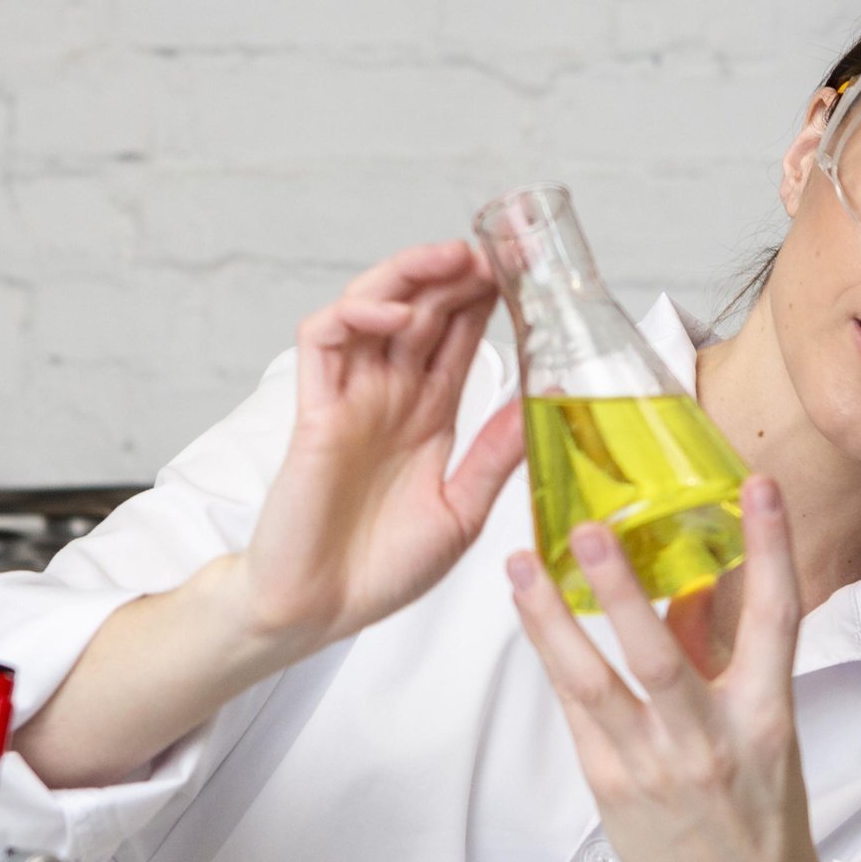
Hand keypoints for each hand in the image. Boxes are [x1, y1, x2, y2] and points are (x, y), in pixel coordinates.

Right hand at [237, 241, 528, 650]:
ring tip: (450, 260)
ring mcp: (350, 398)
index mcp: (428, 415)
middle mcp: (389, 396)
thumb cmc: (382, 569)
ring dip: (408, 274)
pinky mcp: (314, 411)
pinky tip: (394, 313)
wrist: (320, 610)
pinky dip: (356, 314)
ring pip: (371, 306)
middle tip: (496, 251)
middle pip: (421, 309)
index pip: (459, 337)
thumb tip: (546, 405)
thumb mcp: (462, 512)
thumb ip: (495, 456)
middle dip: (455, 273)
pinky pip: (324, 341)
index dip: (486, 300)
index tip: (524, 275)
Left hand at [504, 476, 831, 861]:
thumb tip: (689, 586)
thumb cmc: (757, 806)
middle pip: (660, 655)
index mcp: (765, 715)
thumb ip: (723, 655)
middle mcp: (710, 739)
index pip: (775, 618)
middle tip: (590, 530)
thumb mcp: (763, 726)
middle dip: (622, 590)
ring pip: (592, 684)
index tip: (760, 487)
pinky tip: (533, 615)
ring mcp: (653, 767)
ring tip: (521, 567)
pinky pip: (575, 712)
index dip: (771, 549)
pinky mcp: (609, 787)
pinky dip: (554, 659)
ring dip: (551, 621)